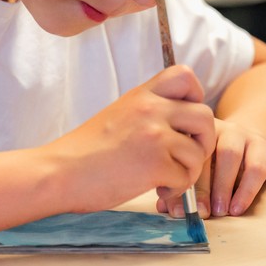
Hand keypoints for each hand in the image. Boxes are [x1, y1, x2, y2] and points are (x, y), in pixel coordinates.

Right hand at [44, 65, 215, 213]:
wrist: (60, 172)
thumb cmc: (86, 152)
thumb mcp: (119, 115)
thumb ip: (148, 112)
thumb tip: (181, 124)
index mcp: (142, 95)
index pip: (186, 75)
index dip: (196, 96)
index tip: (184, 120)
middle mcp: (151, 109)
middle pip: (205, 115)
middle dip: (203, 141)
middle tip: (186, 156)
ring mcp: (154, 136)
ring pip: (199, 152)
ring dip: (189, 171)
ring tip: (166, 179)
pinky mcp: (155, 164)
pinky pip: (185, 177)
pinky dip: (176, 189)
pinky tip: (158, 190)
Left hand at [157, 117, 265, 218]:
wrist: (250, 143)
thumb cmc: (214, 162)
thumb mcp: (196, 171)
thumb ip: (180, 187)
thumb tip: (163, 207)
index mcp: (190, 132)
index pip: (180, 153)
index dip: (177, 183)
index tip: (177, 210)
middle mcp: (213, 128)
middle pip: (204, 154)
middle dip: (200, 188)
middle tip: (200, 212)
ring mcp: (238, 133)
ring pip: (229, 155)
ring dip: (222, 186)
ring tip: (219, 211)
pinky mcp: (260, 144)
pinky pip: (255, 167)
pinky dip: (246, 190)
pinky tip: (237, 208)